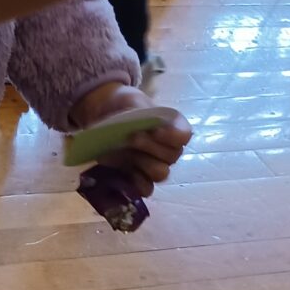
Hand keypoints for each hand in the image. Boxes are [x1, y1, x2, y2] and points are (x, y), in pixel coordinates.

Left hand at [69, 82, 192, 196]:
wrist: (105, 113)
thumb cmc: (124, 105)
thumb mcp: (132, 100)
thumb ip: (141, 112)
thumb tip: (143, 129)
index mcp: (172, 127)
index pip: (184, 136)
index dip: (173, 136)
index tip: (156, 131)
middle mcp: (168, 148)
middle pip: (172, 157)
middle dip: (151, 147)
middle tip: (132, 137)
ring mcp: (154, 164)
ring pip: (161, 174)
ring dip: (145, 164)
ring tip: (127, 153)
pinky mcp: (138, 177)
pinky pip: (146, 189)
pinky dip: (137, 184)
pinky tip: (125, 174)